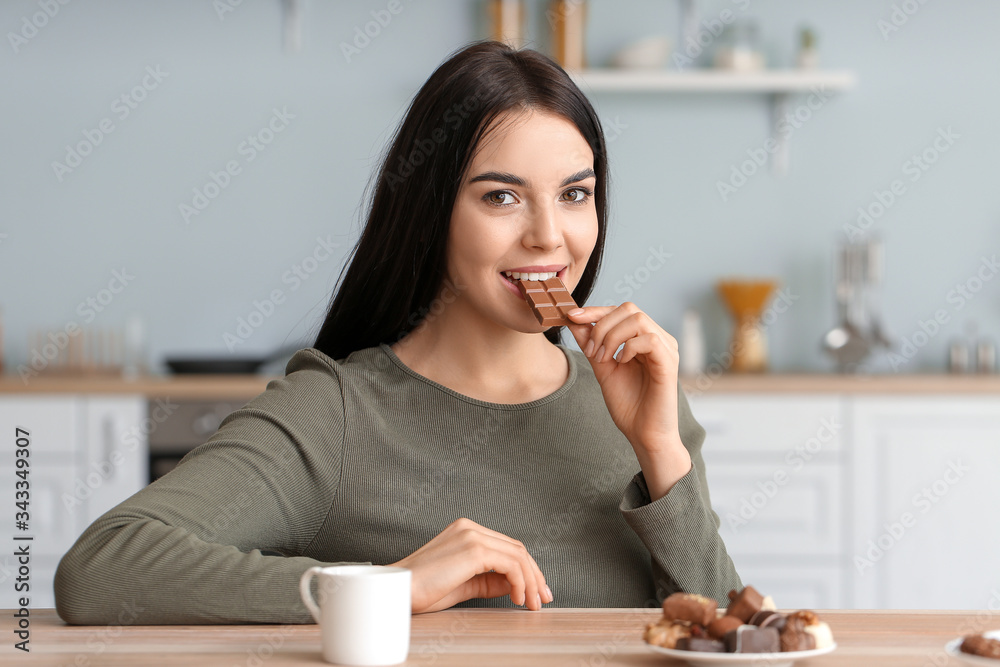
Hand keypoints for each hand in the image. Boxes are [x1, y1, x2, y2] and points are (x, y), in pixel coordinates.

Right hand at [388, 517, 553, 613]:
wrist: (397, 591)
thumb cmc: (422, 590)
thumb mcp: (464, 585)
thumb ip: (489, 581)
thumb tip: (515, 585)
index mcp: (466, 530)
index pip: (507, 547)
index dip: (527, 569)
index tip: (535, 591)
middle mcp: (470, 527)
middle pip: (517, 548)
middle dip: (535, 575)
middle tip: (542, 598)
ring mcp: (472, 535)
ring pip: (518, 555)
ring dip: (531, 582)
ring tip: (531, 604)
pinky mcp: (473, 549)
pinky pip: (511, 564)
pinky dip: (520, 582)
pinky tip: (517, 599)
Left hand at [564, 302, 691, 498]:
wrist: (643, 434)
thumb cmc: (628, 404)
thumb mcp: (602, 368)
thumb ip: (591, 344)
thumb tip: (574, 321)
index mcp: (644, 338)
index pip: (620, 311)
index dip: (595, 310)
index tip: (571, 316)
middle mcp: (658, 339)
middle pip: (629, 308)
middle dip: (601, 325)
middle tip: (592, 352)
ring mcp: (666, 349)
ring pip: (638, 319)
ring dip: (612, 336)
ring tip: (604, 358)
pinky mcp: (669, 363)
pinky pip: (650, 339)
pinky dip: (629, 347)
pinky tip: (621, 362)